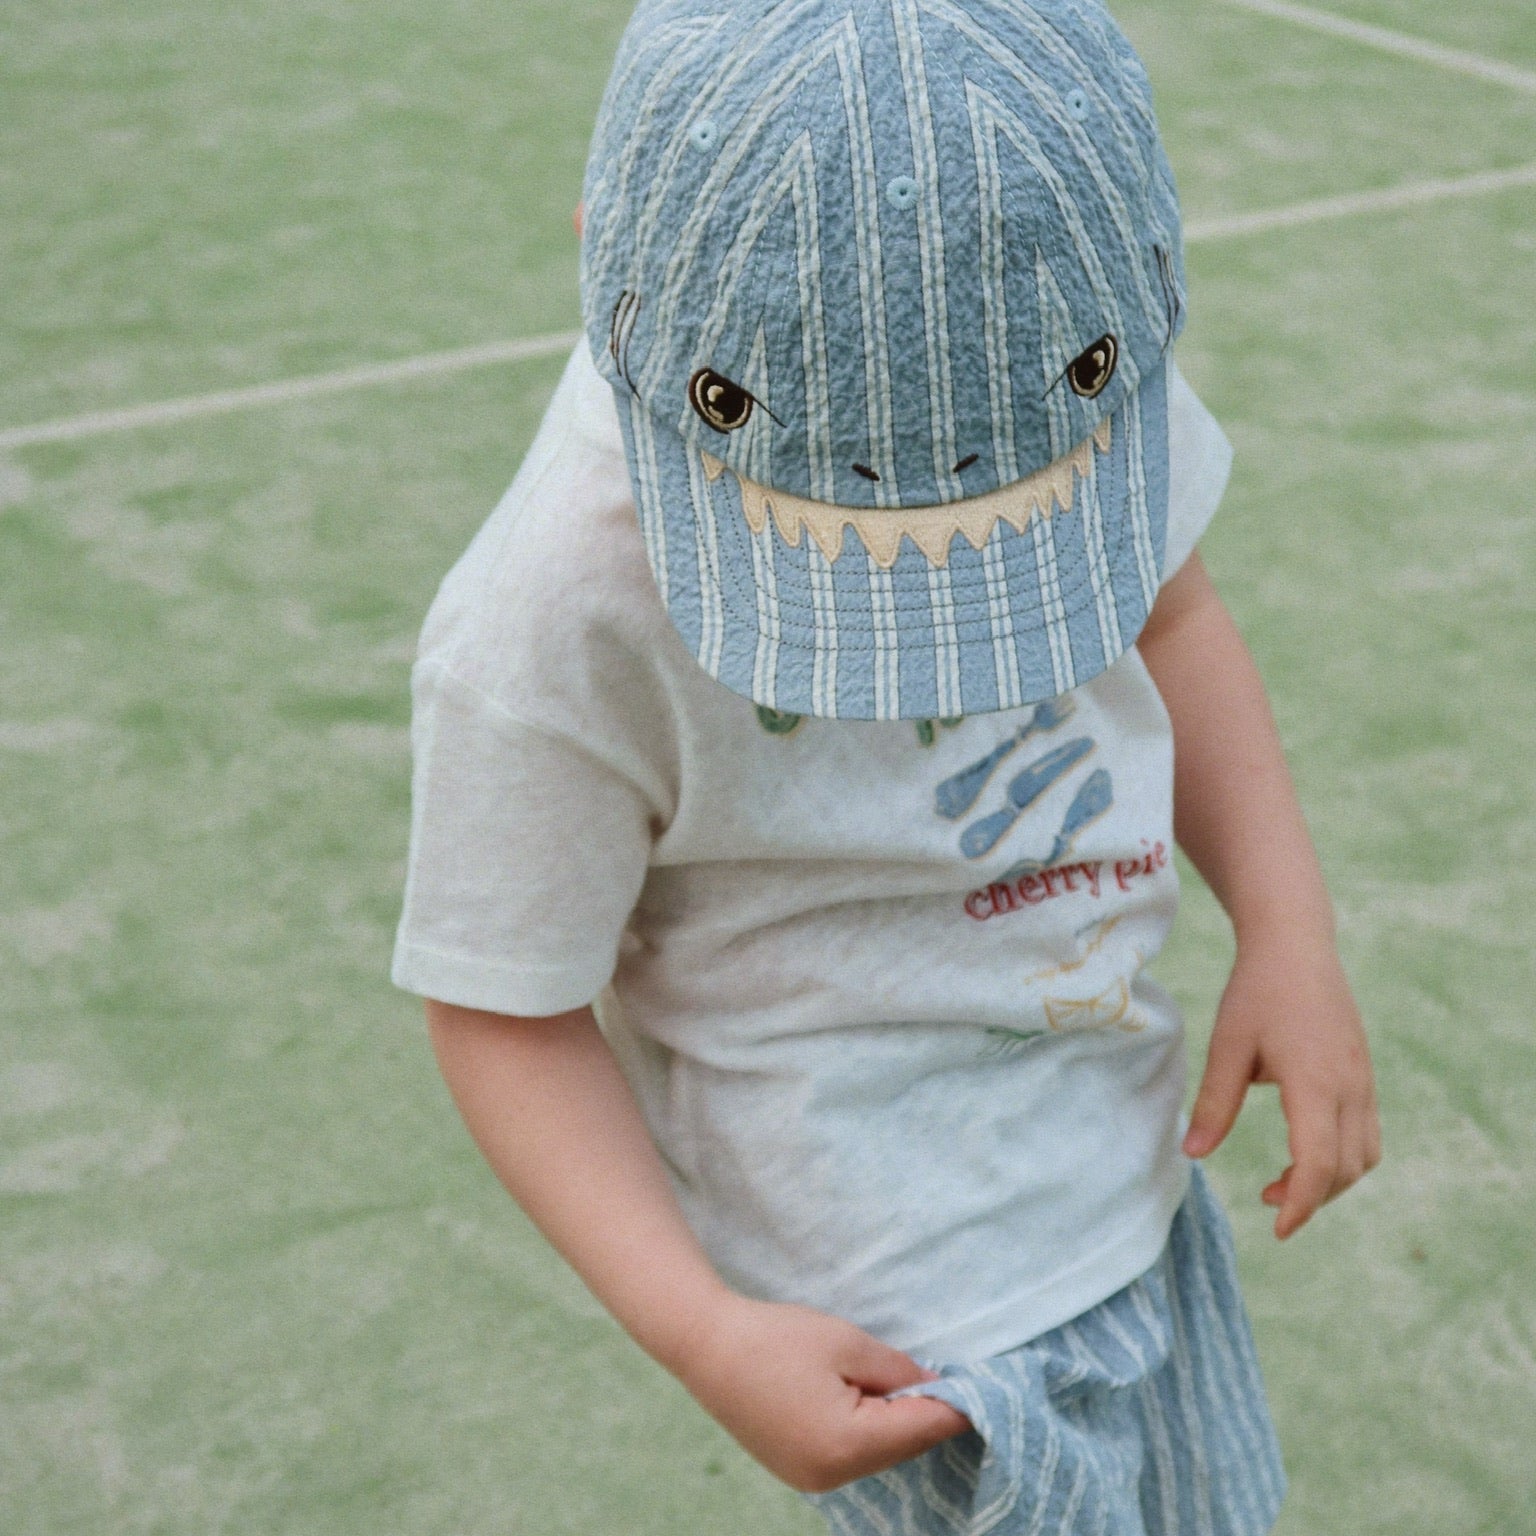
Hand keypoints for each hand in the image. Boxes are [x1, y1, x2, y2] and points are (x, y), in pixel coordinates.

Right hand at [676, 1293, 971, 1493]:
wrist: (706, 1347)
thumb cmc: (778, 1337)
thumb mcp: (848, 1343)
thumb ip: (899, 1370)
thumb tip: (939, 1386)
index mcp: (848, 1444)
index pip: (922, 1429)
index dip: (957, 1406)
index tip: (987, 1387)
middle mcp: (833, 1475)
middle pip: (903, 1447)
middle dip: (928, 1414)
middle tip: (955, 1379)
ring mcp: (813, 1480)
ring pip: (880, 1454)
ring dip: (900, 1424)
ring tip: (912, 1384)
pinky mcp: (799, 1471)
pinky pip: (854, 1456)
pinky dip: (872, 1432)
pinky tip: (874, 1402)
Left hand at [1182, 931, 1380, 1238]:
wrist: (1296, 946)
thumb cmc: (1257, 992)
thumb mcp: (1226, 1046)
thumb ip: (1215, 1103)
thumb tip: (1192, 1156)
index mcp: (1316, 1082)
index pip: (1320, 1163)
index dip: (1300, 1203)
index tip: (1276, 1227)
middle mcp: (1351, 1086)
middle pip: (1346, 1169)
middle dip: (1310, 1198)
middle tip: (1265, 1200)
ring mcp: (1364, 1080)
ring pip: (1364, 1155)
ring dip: (1331, 1181)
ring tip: (1283, 1182)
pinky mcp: (1365, 1074)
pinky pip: (1366, 1132)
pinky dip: (1343, 1157)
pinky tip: (1305, 1148)